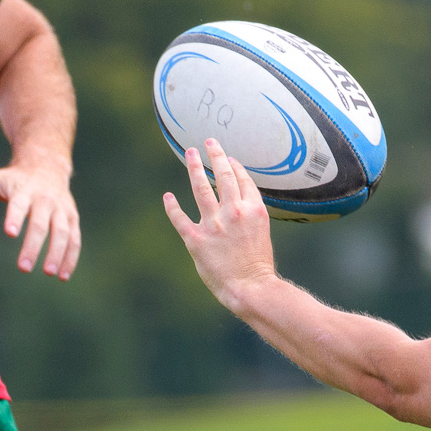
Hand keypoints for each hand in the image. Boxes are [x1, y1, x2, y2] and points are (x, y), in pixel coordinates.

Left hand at [0, 156, 79, 279]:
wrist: (47, 166)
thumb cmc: (15, 178)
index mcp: (25, 192)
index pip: (19, 206)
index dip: (15, 218)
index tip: (10, 233)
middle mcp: (46, 201)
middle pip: (42, 225)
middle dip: (34, 246)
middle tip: (23, 267)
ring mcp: (62, 210)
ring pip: (63, 234)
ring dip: (57, 254)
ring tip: (49, 274)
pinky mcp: (73, 219)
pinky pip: (75, 240)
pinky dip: (71, 258)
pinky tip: (63, 276)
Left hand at [162, 138, 277, 306]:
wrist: (251, 288)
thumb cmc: (259, 267)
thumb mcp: (262, 234)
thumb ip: (249, 217)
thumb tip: (239, 206)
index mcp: (254, 211)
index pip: (243, 180)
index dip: (235, 166)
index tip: (228, 158)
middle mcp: (234, 212)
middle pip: (223, 176)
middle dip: (215, 156)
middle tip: (209, 142)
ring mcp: (214, 224)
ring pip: (200, 188)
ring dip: (194, 168)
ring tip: (191, 153)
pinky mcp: (196, 238)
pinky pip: (179, 217)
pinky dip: (172, 206)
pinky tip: (168, 196)